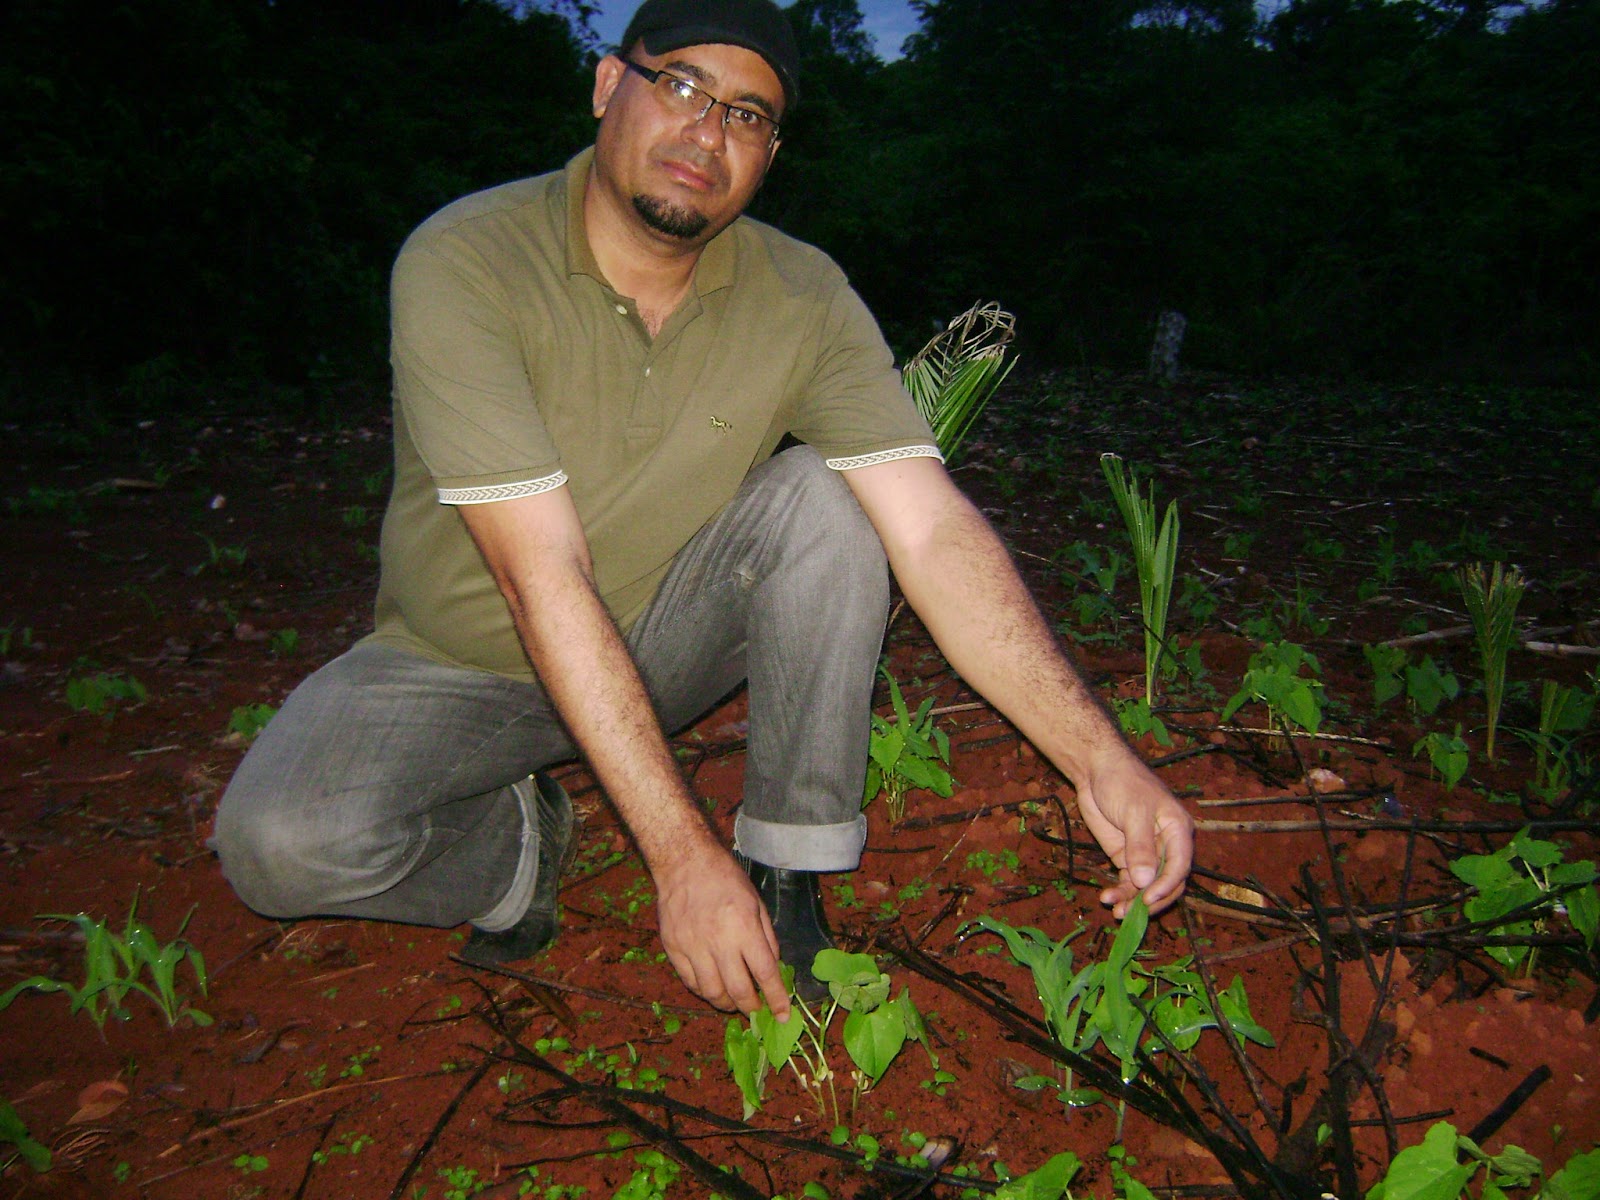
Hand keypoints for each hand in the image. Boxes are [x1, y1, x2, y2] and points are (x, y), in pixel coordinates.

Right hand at [652, 846, 791, 1021]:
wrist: (684, 862)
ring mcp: (693, 947)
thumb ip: (766, 937)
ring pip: (711, 992)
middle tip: (756, 1010)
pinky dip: (704, 991)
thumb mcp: (756, 902)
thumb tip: (772, 969)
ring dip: (726, 1003)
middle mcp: (718, 942)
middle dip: (751, 1007)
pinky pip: (690, 981)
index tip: (783, 1014)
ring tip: (734, 1001)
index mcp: (744, 928)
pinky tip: (713, 987)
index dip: (776, 998)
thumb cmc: (725, 878)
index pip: (765, 974)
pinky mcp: (673, 948)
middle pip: (738, 991)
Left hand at [1072, 751, 1193, 917]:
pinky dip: (1120, 891)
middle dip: (1149, 900)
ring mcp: (1146, 853)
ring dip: (1132, 900)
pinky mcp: (1126, 856)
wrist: (1096, 769)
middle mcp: (1166, 845)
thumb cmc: (1123, 782)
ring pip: (1146, 886)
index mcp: (1178, 830)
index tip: (1147, 899)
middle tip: (1129, 912)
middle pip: (1166, 882)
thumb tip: (1145, 881)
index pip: (1179, 866)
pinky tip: (1107, 898)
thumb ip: (1140, 847)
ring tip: (1114, 911)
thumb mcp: (1134, 812)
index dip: (1166, 886)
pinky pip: (1129, 881)